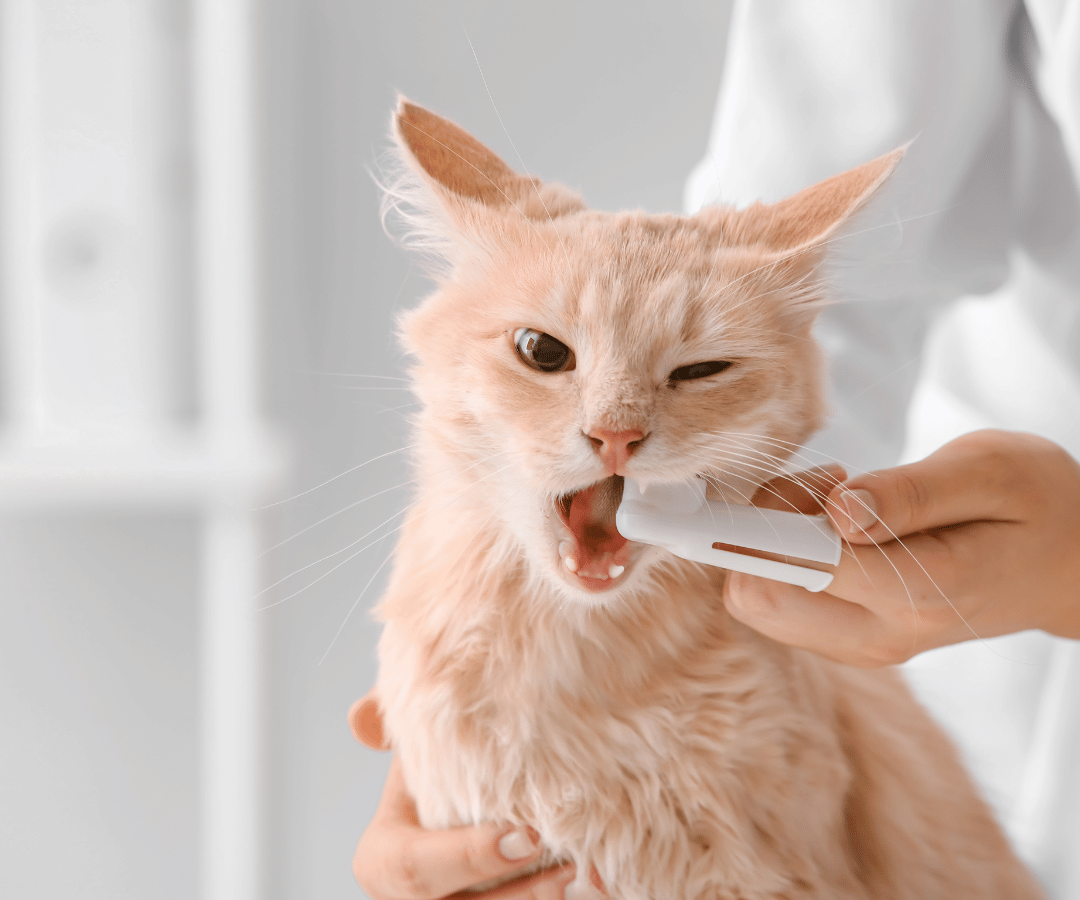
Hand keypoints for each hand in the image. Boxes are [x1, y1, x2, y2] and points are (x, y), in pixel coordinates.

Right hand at [349, 694, 577, 898]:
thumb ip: (393, 721)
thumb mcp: (414, 745)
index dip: (469, 857)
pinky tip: (597, 887)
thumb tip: (361, 719)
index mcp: (383, 862)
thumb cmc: (440, 773)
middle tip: (572, 866)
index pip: (417, 869)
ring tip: (595, 877)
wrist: (469, 805)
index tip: (525, 835)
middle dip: (522, 894)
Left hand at [725, 430, 1079, 665]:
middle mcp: (878, 634)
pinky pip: (781, 601)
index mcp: (916, 592)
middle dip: (761, 528)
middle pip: (756, 596)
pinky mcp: (848, 638)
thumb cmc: (1036, 504)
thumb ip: (909, 494)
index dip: (748, 526)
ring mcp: (861, 644)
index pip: (794, 567)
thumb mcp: (990, 472)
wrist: (1069, 564)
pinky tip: (842, 522)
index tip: (735, 493)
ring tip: (844, 500)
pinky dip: (786, 554)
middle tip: (826, 485)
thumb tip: (836, 511)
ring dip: (774, 538)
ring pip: (759, 600)